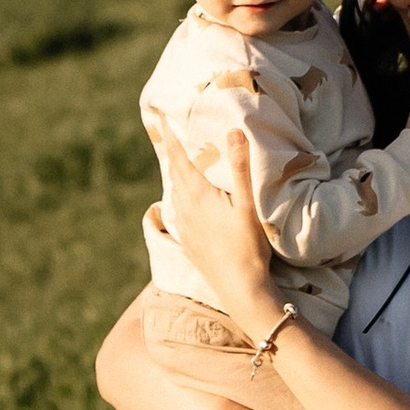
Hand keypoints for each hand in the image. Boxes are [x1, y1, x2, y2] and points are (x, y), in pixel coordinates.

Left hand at [150, 112, 281, 334]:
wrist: (239, 289)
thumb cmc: (247, 246)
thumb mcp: (248, 204)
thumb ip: (240, 167)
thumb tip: (233, 132)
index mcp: (197, 196)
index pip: (180, 159)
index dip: (171, 138)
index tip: (161, 120)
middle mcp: (185, 210)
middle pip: (174, 175)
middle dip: (173, 154)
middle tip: (169, 136)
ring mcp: (185, 228)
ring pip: (174, 194)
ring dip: (175, 176)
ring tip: (178, 164)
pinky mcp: (189, 243)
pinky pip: (178, 212)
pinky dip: (179, 197)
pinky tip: (184, 203)